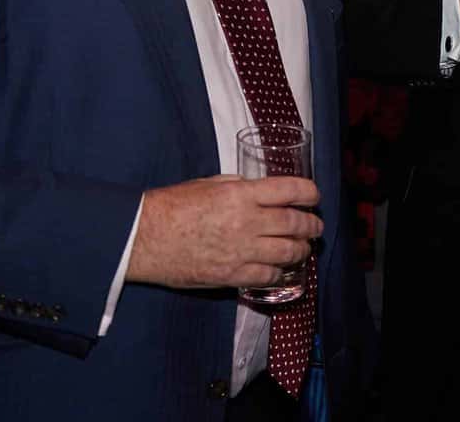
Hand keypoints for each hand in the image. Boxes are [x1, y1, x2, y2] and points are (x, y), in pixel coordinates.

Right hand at [126, 175, 322, 288]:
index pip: (291, 190)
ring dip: (301, 249)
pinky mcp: (231, 275)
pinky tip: (281, 269)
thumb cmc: (173, 205)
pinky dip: (279, 272)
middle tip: (315, 226)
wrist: (144, 237)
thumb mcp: (210, 183)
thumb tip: (260, 191)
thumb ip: (239, 186)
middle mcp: (247, 221)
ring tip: (303, 248)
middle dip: (312, 224)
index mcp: (242, 194)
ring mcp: (241, 251)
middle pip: (295, 223)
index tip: (314, 196)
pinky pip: (267, 276)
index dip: (310, 193)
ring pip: (288, 252)